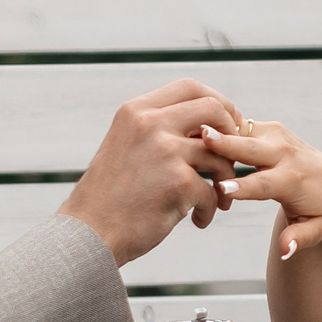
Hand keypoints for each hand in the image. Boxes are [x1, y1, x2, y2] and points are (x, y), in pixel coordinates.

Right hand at [58, 80, 243, 266]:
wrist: (89, 234)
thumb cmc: (110, 197)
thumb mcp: (126, 145)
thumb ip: (158, 129)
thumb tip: (208, 127)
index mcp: (136, 111)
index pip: (190, 87)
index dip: (218, 102)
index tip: (228, 123)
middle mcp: (150, 123)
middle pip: (213, 109)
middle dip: (232, 132)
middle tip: (232, 157)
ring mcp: (165, 151)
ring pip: (220, 154)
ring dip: (226, 179)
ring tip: (219, 199)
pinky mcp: (179, 182)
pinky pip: (213, 191)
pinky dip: (210, 209)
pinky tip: (198, 220)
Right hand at [203, 120, 321, 260]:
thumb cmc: (320, 210)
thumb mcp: (315, 229)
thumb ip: (299, 239)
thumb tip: (285, 250)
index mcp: (294, 180)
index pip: (265, 184)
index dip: (244, 187)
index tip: (223, 188)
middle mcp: (285, 153)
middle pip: (252, 148)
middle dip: (228, 144)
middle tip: (203, 139)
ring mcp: (277, 136)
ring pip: (243, 130)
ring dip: (218, 129)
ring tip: (190, 127)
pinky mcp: (268, 128)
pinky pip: (239, 125)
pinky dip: (220, 126)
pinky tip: (195, 127)